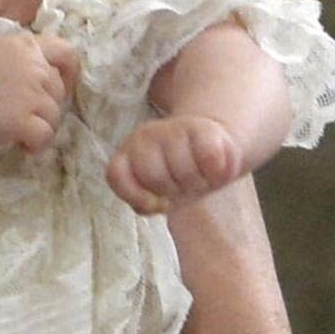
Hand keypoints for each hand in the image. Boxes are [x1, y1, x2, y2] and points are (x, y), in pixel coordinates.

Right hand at [0, 35, 80, 152]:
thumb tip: (39, 81)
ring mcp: (31, 94)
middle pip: (59, 92)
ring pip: (54, 117)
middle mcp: (35, 68)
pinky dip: (37, 145)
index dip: (71, 73)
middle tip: (24, 116)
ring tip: (18, 132)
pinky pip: (45, 137)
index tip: (62, 86)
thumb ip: (22, 61)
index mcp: (28, 47)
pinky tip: (22, 145)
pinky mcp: (22, 120)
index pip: (67, 54)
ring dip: (40, 127)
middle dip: (45, 107)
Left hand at [107, 113, 244, 212]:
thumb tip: (159, 204)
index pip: (117, 175)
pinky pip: (210, 159)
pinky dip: (217, 173)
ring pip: (183, 171)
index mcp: (128, 156)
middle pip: (154, 177)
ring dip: (198, 183)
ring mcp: (173, 129)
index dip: (136, 196)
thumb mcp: (157, 196)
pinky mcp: (203, 128)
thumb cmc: (180, 179)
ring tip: (202, 177)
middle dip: (173, 191)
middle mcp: (145, 137)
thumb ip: (146, 204)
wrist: (215, 149)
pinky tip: (217, 170)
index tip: (159, 205)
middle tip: (186, 187)